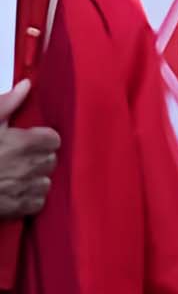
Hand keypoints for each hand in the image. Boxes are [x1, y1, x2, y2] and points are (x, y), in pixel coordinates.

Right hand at [0, 80, 59, 218]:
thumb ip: (7, 104)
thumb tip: (26, 85)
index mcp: (22, 143)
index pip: (54, 139)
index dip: (42, 138)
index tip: (31, 139)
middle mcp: (28, 167)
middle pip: (51, 160)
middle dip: (39, 157)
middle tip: (22, 156)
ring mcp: (22, 189)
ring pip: (46, 181)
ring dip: (36, 178)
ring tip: (19, 174)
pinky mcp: (14, 208)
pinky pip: (38, 202)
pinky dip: (31, 198)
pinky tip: (17, 190)